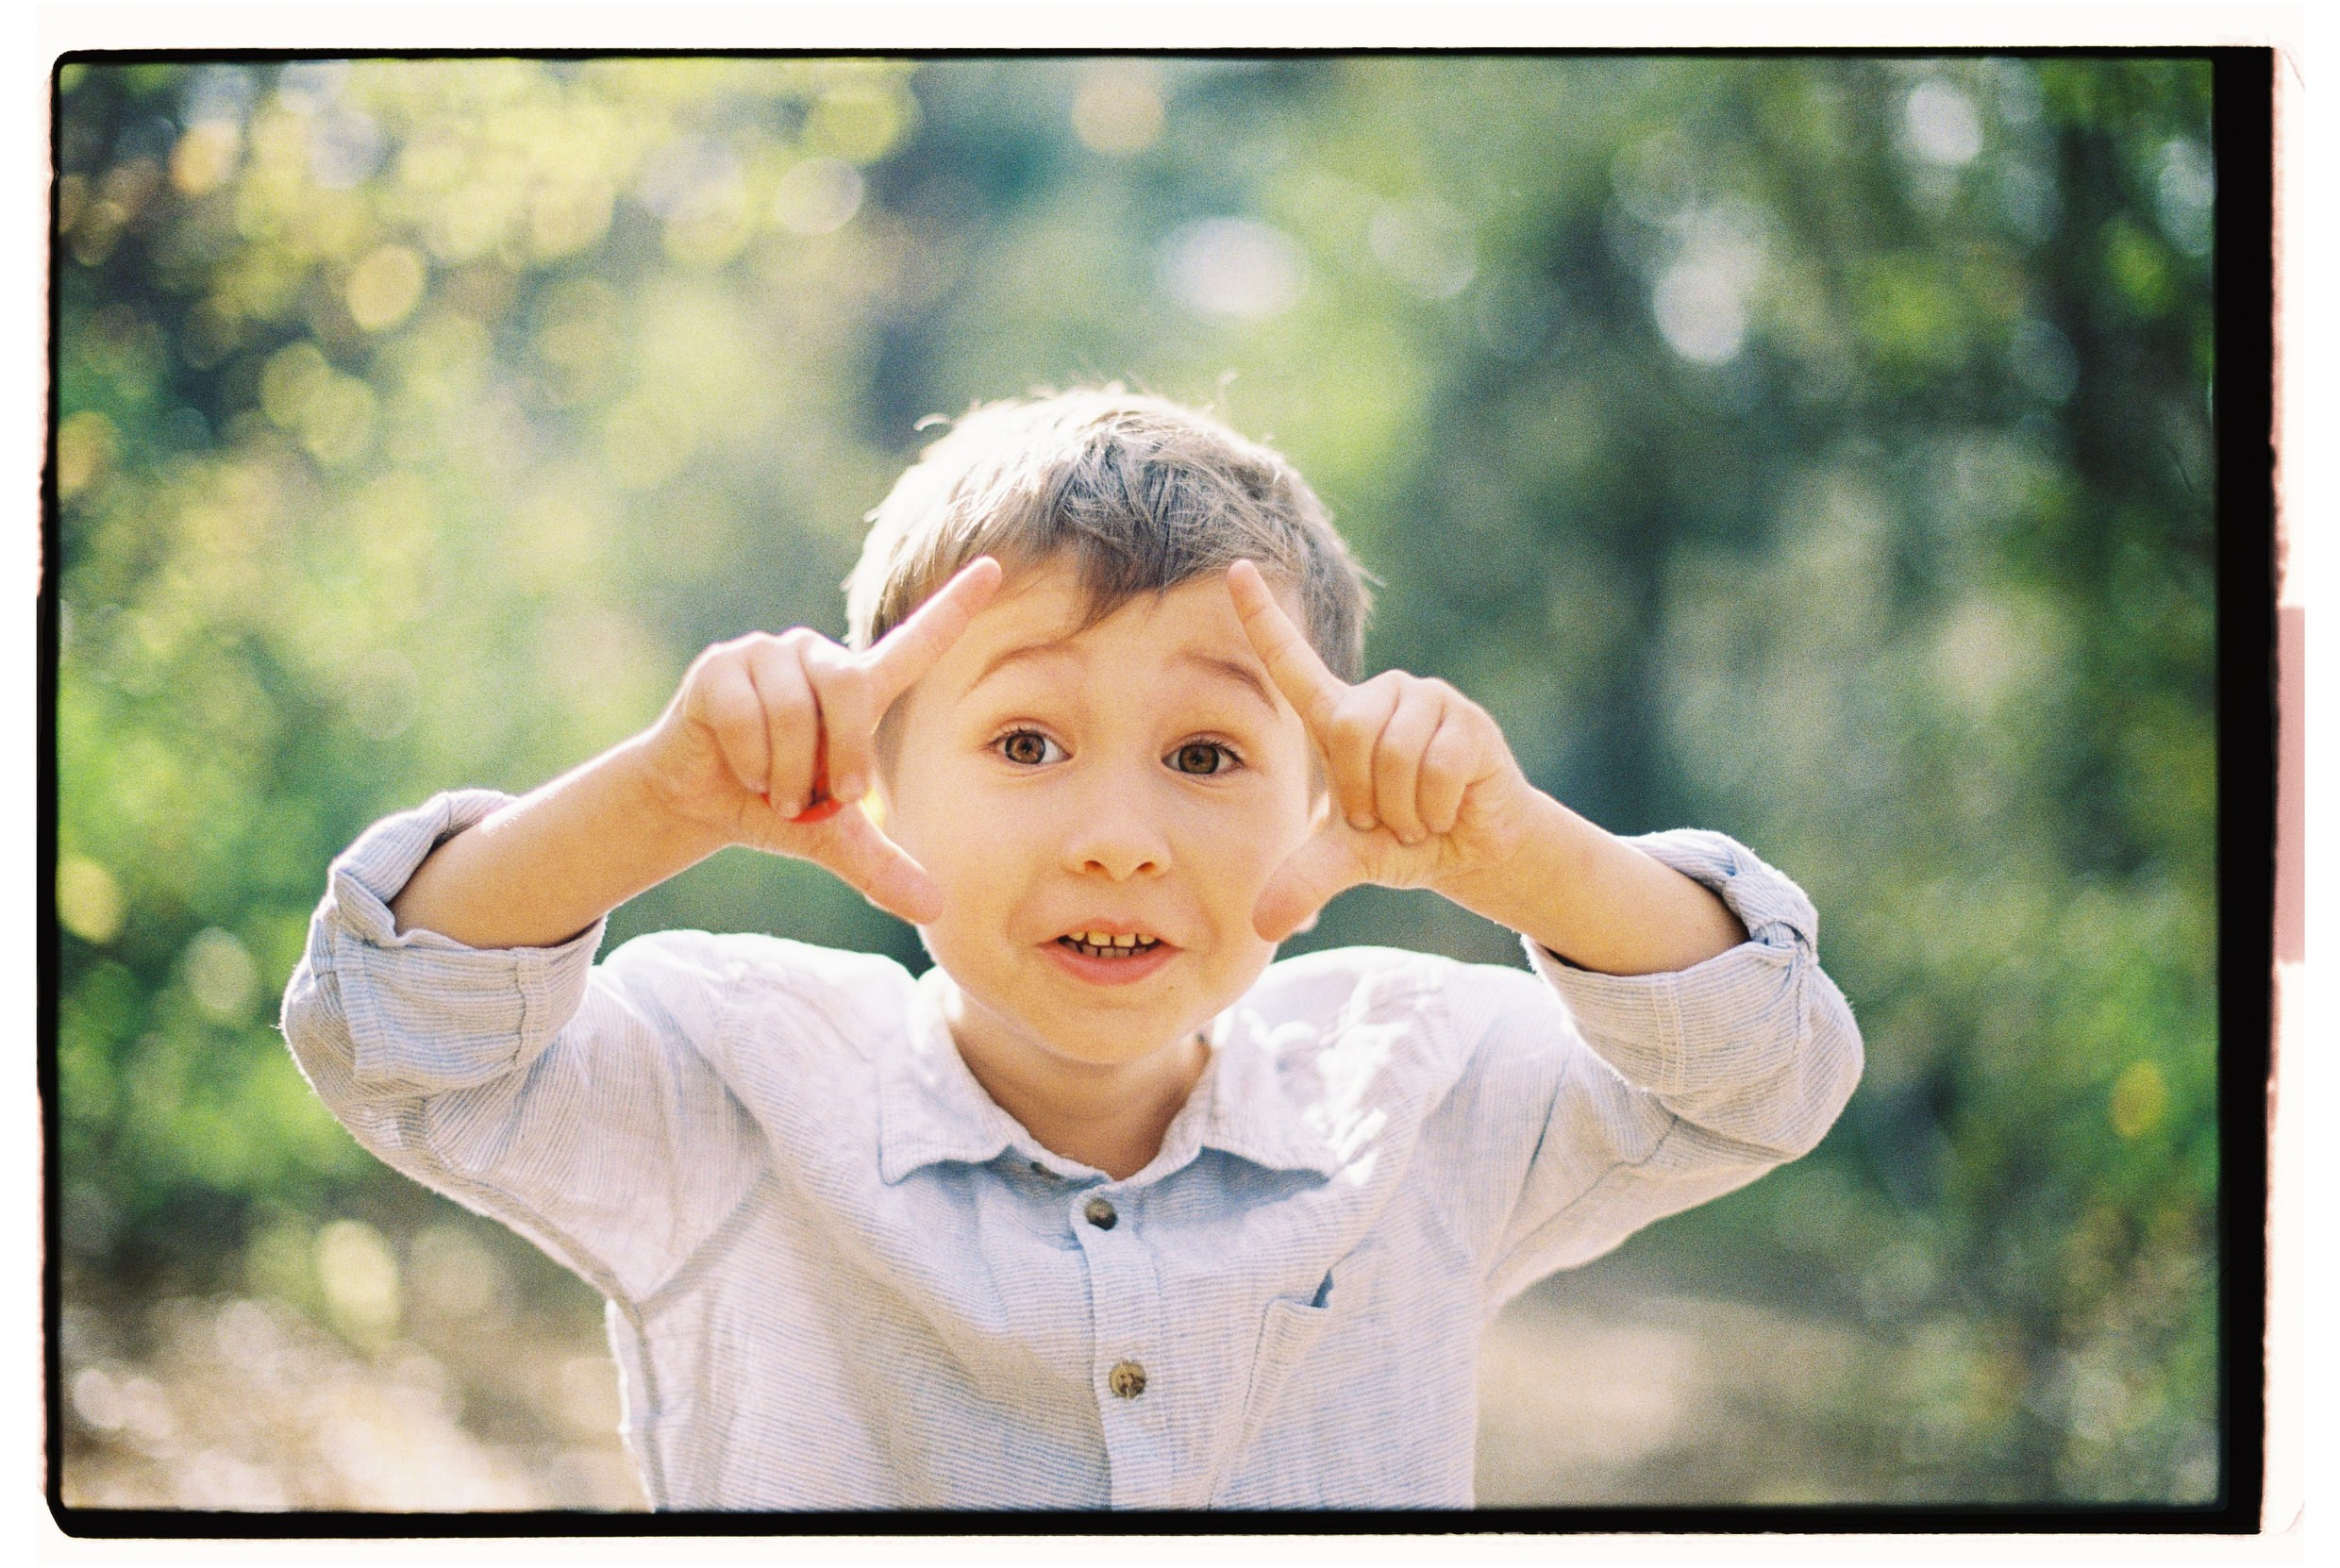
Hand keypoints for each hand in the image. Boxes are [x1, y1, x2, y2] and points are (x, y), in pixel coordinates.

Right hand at [639, 556, 1002, 923]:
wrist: (694, 804)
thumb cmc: (772, 807)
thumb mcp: (833, 840)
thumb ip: (880, 866)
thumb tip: (937, 910)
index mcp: (856, 689)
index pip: (915, 643)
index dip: (955, 607)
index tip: (997, 565)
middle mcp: (816, 658)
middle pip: (851, 691)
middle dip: (838, 758)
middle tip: (817, 799)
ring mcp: (767, 654)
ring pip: (795, 712)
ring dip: (785, 771)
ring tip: (772, 788)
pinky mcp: (721, 664)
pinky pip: (747, 716)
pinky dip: (747, 761)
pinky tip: (735, 767)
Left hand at [1227, 559, 1540, 942]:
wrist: (1474, 849)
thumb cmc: (1404, 838)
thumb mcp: (1346, 861)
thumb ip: (1304, 880)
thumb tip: (1261, 924)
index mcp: (1338, 719)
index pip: (1290, 661)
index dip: (1263, 617)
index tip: (1234, 567)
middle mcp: (1379, 698)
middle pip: (1346, 731)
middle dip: (1365, 795)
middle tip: (1388, 817)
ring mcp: (1426, 702)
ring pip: (1392, 751)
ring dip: (1403, 806)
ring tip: (1419, 813)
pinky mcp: (1468, 720)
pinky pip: (1435, 765)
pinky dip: (1435, 806)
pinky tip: (1448, 808)